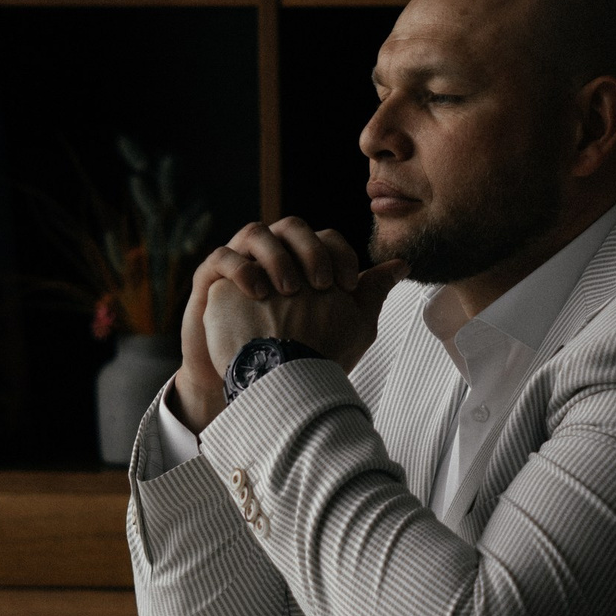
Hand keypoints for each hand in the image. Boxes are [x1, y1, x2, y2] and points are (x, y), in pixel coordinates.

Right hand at [176, 217, 407, 430]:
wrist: (259, 389)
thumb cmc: (306, 355)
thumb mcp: (348, 324)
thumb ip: (371, 292)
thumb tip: (403, 264)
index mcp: (308, 262)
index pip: (325, 238)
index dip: (341, 254)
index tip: (351, 285)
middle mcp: (276, 257)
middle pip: (292, 226)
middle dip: (310, 249)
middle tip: (321, 283)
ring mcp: (243, 265)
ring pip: (255, 232)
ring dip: (276, 256)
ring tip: (289, 289)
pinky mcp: (212, 282)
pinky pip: (221, 257)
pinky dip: (241, 268)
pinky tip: (259, 293)